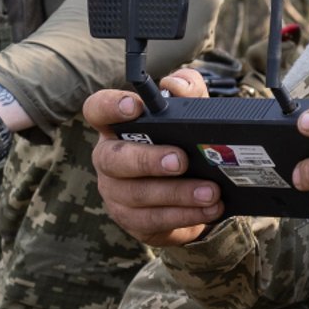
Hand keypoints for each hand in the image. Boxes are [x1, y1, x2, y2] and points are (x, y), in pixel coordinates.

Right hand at [86, 68, 221, 246]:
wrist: (194, 194)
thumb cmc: (183, 146)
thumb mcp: (191, 115)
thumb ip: (189, 91)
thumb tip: (177, 87)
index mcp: (117, 127)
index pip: (97, 110)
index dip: (110, 107)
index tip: (135, 106)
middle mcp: (109, 159)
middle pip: (114, 159)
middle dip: (148, 160)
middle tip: (181, 160)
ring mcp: (116, 193)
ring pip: (137, 194)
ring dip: (177, 193)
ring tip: (210, 191)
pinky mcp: (132, 221)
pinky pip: (153, 221)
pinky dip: (184, 215)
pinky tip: (208, 209)